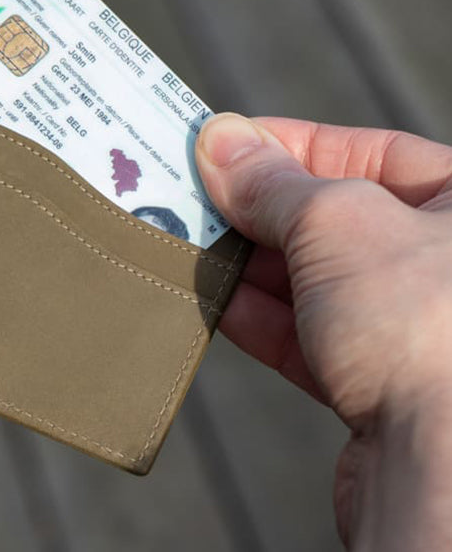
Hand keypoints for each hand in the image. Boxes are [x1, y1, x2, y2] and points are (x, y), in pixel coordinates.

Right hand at [196, 114, 451, 550]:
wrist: (443, 472)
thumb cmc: (427, 331)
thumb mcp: (336, 223)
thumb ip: (273, 183)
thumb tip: (221, 142)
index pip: (365, 153)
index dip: (285, 144)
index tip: (220, 143)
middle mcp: (441, 265)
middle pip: (329, 217)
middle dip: (255, 209)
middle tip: (189, 194)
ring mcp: (409, 327)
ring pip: (310, 280)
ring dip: (244, 264)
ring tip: (187, 244)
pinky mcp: (373, 384)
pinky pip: (303, 335)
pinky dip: (254, 316)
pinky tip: (211, 299)